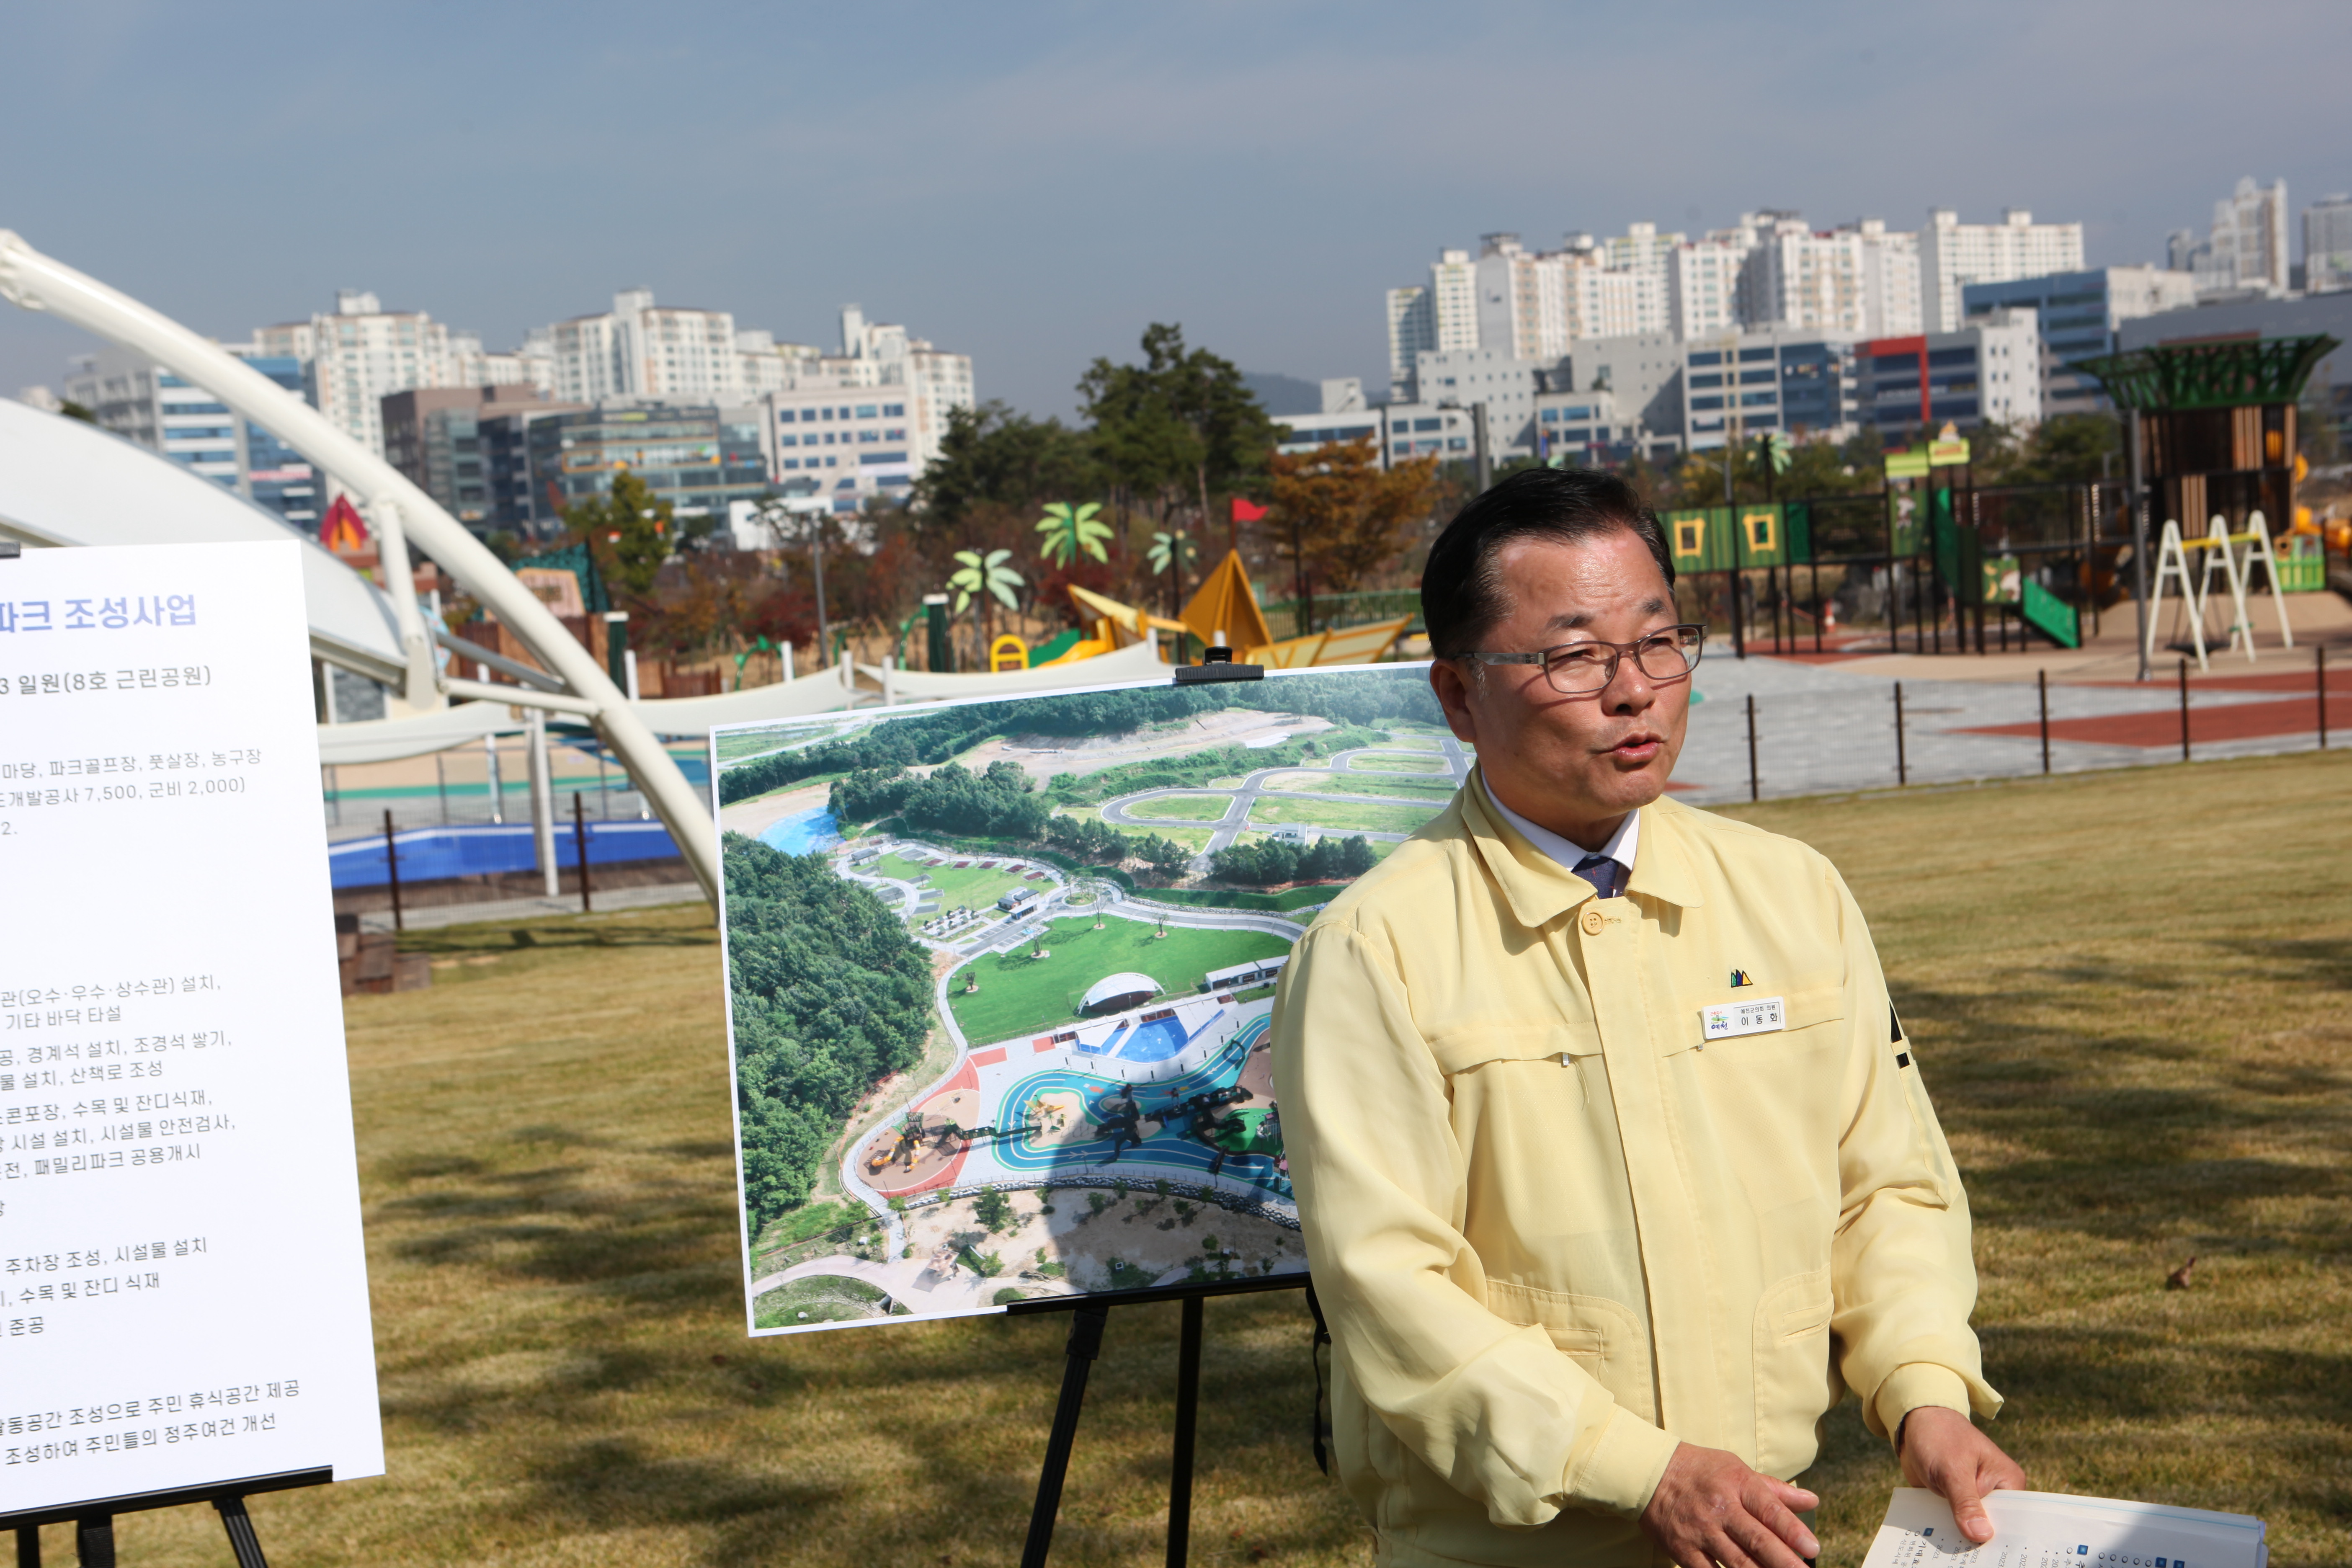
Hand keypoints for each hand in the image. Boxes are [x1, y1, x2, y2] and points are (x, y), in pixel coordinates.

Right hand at [1639, 1442, 1819, 1567]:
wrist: (1650, 1473)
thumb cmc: (1702, 1471)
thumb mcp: (1738, 1469)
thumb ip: (1775, 1490)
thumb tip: (1812, 1500)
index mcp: (1737, 1485)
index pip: (1769, 1510)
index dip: (1793, 1530)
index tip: (1813, 1548)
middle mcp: (1720, 1508)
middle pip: (1757, 1539)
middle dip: (1784, 1561)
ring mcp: (1701, 1531)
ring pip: (1737, 1561)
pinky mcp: (1684, 1550)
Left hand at [1900, 1406, 2026, 1544]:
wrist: (1913, 1423)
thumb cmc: (1939, 1435)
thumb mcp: (1951, 1468)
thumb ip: (1965, 1502)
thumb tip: (1981, 1535)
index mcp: (2008, 1481)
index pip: (2014, 1519)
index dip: (2004, 1538)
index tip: (1994, 1556)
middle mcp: (1996, 1493)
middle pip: (1993, 1528)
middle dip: (1980, 1542)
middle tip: (1969, 1560)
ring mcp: (1975, 1499)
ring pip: (1971, 1529)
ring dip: (1960, 1540)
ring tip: (1952, 1557)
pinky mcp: (1956, 1503)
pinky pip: (1953, 1524)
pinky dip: (1946, 1532)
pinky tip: (1938, 1545)